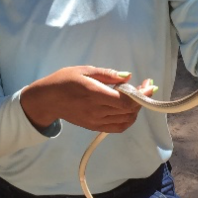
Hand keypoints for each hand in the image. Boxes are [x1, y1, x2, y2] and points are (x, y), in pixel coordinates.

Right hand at [21, 66, 156, 132]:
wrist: (47, 100)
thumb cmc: (64, 80)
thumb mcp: (85, 70)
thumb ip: (107, 74)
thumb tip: (128, 76)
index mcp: (94, 94)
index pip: (125, 100)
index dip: (141, 94)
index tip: (149, 84)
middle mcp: (97, 110)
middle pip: (129, 110)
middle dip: (142, 98)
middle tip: (145, 86)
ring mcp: (96, 121)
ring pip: (126, 119)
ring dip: (136, 108)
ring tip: (137, 96)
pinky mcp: (95, 127)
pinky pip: (118, 127)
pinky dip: (128, 119)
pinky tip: (129, 109)